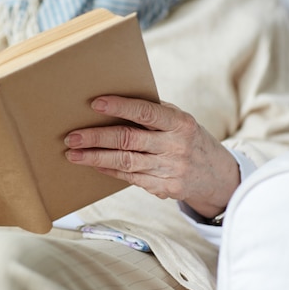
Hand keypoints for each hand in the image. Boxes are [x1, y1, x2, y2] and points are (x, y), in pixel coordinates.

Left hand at [64, 95, 239, 217]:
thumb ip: (154, 113)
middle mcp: (176, 146)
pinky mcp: (165, 188)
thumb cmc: (187, 138)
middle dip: (96, 137)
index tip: (95, 103)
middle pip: (128, 140)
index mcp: (180, 123)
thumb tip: (114, 101)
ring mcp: (170, 169)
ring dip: (95, 158)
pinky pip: (130, 178)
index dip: (119, 107)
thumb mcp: (180, 121)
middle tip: (72, 137)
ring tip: (73, 154)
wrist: (217, 175)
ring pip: (125, 162)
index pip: (146, 112)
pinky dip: (109, 170)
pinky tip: (93, 165)